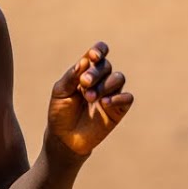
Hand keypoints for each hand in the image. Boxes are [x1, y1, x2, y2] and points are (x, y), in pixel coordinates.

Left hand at [47, 42, 133, 156]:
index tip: (93, 56)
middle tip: (84, 83)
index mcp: (86, 72)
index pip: (98, 55)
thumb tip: (84, 61)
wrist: (64, 138)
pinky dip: (118, 97)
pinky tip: (105, 103)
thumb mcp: (60, 92)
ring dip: (105, 84)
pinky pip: (127, 98)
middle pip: (106, 66)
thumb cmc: (60, 112)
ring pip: (118, 78)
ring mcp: (111, 94)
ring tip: (90, 96)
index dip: (99, 50)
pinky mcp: (118, 109)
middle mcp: (100, 80)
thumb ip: (71, 77)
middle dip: (96, 73)